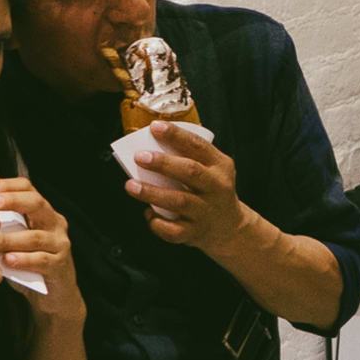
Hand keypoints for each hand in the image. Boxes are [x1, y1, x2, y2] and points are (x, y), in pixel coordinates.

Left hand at [0, 177, 82, 325]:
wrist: (54, 294)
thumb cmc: (27, 263)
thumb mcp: (14, 241)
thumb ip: (0, 228)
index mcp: (42, 212)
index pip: (28, 188)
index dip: (7, 186)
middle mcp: (55, 223)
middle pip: (36, 203)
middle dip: (11, 201)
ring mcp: (60, 243)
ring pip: (33, 236)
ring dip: (7, 240)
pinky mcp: (60, 265)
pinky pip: (41, 260)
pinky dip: (23, 260)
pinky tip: (7, 261)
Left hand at [121, 120, 257, 256]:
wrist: (228, 227)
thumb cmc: (211, 190)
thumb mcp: (212, 169)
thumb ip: (188, 158)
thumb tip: (149, 146)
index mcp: (220, 166)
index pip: (198, 145)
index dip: (176, 135)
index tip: (155, 127)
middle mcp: (216, 187)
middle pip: (190, 172)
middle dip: (163, 163)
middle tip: (140, 156)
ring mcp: (206, 211)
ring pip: (179, 201)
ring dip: (152, 193)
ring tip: (130, 185)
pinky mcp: (195, 232)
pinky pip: (173, 230)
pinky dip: (157, 223)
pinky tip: (148, 214)